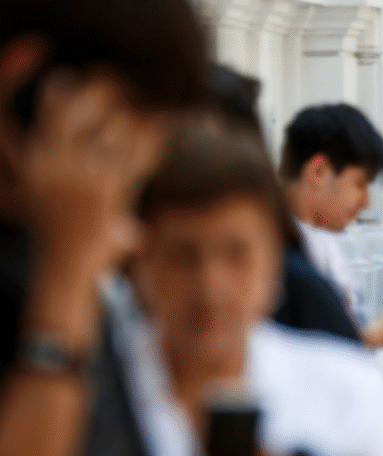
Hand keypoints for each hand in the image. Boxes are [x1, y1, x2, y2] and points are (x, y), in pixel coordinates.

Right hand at [22, 71, 170, 272]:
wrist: (66, 271)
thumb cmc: (60, 236)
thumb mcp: (44, 196)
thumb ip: (54, 167)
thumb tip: (63, 141)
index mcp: (38, 163)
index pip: (48, 115)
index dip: (63, 92)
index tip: (75, 78)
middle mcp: (56, 166)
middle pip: (80, 111)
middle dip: (101, 91)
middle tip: (120, 79)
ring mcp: (83, 177)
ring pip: (114, 130)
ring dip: (135, 113)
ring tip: (150, 100)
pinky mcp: (110, 192)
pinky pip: (137, 158)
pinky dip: (153, 143)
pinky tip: (166, 130)